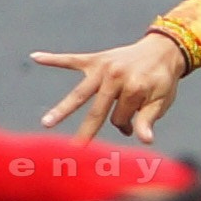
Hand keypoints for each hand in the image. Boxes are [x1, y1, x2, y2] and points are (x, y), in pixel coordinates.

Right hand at [33, 32, 188, 142]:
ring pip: (79, 93)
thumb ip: (148, 119)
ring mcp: (104, 67)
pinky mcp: (96, 59)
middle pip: (97, 111)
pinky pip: (72, 59)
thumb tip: (145, 140)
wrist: (164, 49)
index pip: (120, 118)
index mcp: (134, 87)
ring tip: (46, 123)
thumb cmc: (162, 80)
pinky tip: (36, 57)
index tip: (131, 126)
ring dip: (62, 109)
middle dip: (85, 132)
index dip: (126, 126)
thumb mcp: (162, 100)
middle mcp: (116, 76)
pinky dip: (54, 59)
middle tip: (73, 151)